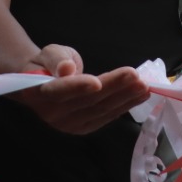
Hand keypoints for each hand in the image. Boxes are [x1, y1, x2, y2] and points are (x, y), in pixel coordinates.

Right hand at [13, 45, 150, 134]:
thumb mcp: (49, 53)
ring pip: (100, 110)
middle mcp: (52, 113)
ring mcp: (68, 124)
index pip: (58, 90)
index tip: (96, 82)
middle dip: (114, 88)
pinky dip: (125, 106)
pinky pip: (106, 116)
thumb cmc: (46, 64)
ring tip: (144, 86)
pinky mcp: (82, 128)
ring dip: (125, 98)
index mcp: (38, 93)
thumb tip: (66, 69)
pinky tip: (140, 96)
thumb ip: (56, 60)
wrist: (42, 83)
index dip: (77, 87)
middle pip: (87, 100)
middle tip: (136, 77)